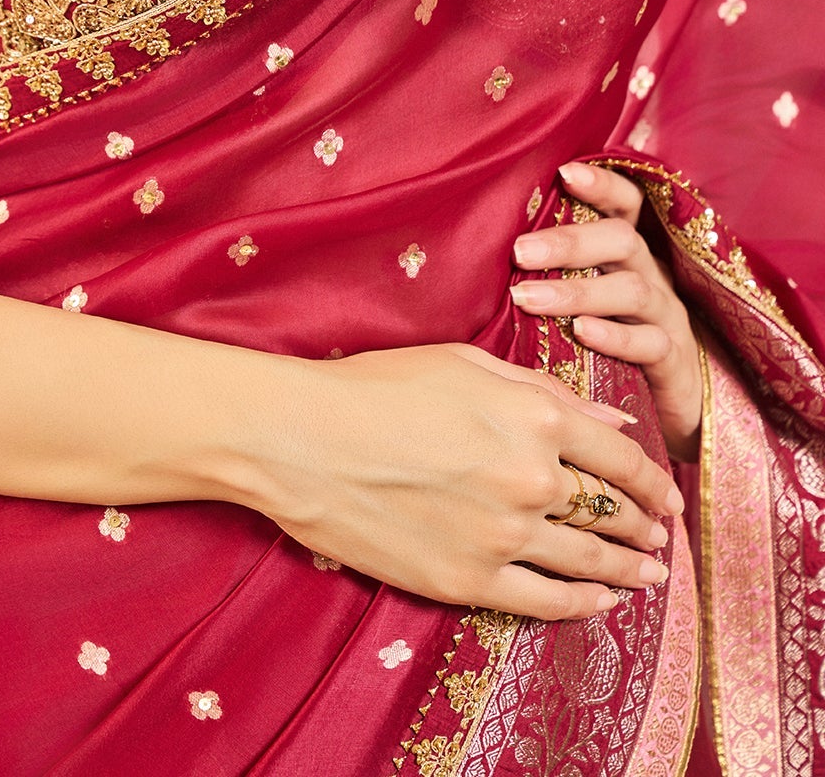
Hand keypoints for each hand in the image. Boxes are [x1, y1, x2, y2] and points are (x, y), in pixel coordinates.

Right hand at [245, 341, 682, 619]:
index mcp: (533, 416)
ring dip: (626, 568)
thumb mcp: (464, 364)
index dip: (651, 480)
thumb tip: (609, 417)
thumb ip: (543, 390)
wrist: (302, 440)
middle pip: (610, 511)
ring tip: (647, 574)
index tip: (665, 493)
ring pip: (587, 560)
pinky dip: (582, 604)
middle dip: (643, 526)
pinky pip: (544, 601)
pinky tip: (600, 601)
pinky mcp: (467, 581)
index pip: (619, 456)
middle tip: (659, 536)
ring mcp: (501, 535)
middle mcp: (531, 478)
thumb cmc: (375, 386)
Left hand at [511, 161, 702, 461]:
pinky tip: (582, 333)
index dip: (602, 184)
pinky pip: (650, 343)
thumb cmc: (607, 344)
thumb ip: (549, 273)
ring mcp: (668, 318)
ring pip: (632, 291)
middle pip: (622, 241)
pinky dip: (615, 337)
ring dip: (577, 293)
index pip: (626, 205)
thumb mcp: (583, 300)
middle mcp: (652, 277)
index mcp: (628, 255)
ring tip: (529, 298)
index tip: (565, 172)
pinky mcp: (675, 362)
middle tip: (519, 251)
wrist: (668, 407)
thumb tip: (478, 250)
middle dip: (570, 242)